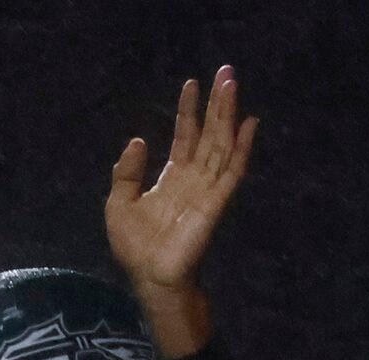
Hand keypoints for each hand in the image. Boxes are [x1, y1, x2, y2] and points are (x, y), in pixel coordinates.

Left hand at [104, 68, 258, 302]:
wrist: (151, 278)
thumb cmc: (136, 248)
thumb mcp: (119, 203)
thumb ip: (126, 173)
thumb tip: (138, 140)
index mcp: (172, 178)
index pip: (185, 137)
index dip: (188, 111)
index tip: (191, 84)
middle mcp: (194, 179)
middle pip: (209, 134)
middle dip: (216, 104)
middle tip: (225, 72)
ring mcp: (207, 189)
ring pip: (221, 144)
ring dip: (228, 114)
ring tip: (232, 85)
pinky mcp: (216, 203)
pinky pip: (232, 171)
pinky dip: (242, 147)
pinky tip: (249, 124)